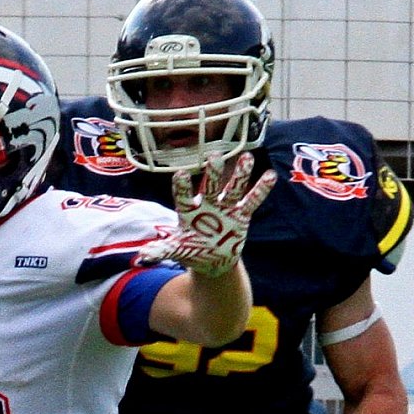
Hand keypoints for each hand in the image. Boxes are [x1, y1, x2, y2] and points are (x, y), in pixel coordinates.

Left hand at [139, 152, 275, 277]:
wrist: (212, 258)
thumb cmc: (192, 249)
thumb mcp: (177, 250)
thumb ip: (162, 250)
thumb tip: (142, 257)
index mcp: (188, 211)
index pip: (183, 196)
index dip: (182, 187)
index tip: (181, 174)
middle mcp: (207, 204)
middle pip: (210, 186)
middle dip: (213, 173)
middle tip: (215, 156)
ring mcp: (226, 207)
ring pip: (233, 188)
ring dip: (240, 175)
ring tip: (248, 156)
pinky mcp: (242, 215)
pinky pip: (252, 201)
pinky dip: (261, 190)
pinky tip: (270, 175)